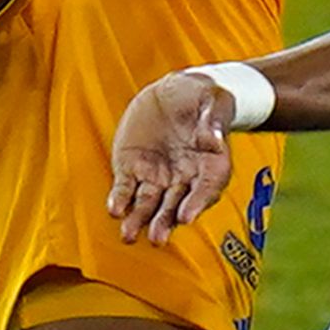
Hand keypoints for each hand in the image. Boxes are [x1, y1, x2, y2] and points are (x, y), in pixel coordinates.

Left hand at [108, 73, 238, 244]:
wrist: (176, 93)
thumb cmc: (202, 100)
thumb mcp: (214, 102)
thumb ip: (214, 121)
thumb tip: (213, 139)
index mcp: (210, 165)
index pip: (207, 188)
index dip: (197, 203)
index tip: (187, 216)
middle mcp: (184, 177)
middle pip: (175, 204)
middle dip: (165, 221)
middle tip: (157, 237)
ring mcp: (157, 175)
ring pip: (148, 203)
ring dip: (139, 219)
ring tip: (129, 234)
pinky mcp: (132, 167)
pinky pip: (125, 187)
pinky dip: (119, 198)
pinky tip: (115, 209)